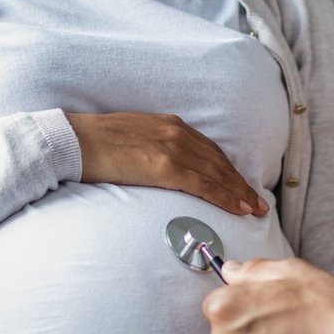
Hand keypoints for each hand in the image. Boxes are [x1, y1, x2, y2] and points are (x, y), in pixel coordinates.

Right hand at [66, 112, 268, 215]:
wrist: (75, 140)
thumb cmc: (95, 143)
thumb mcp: (132, 139)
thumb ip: (151, 149)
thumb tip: (158, 168)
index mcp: (169, 124)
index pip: (208, 150)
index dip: (227, 169)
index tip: (241, 184)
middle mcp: (176, 132)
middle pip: (219, 161)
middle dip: (240, 182)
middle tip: (258, 202)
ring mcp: (172, 148)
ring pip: (217, 173)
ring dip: (239, 192)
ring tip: (254, 209)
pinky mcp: (165, 165)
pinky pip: (204, 184)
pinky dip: (225, 196)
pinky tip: (238, 207)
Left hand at [203, 258, 333, 333]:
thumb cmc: (330, 311)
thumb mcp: (292, 270)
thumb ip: (253, 270)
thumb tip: (232, 271)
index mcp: (226, 310)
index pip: (218, 301)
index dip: (243, 299)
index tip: (265, 301)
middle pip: (227, 331)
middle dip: (250, 326)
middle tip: (286, 321)